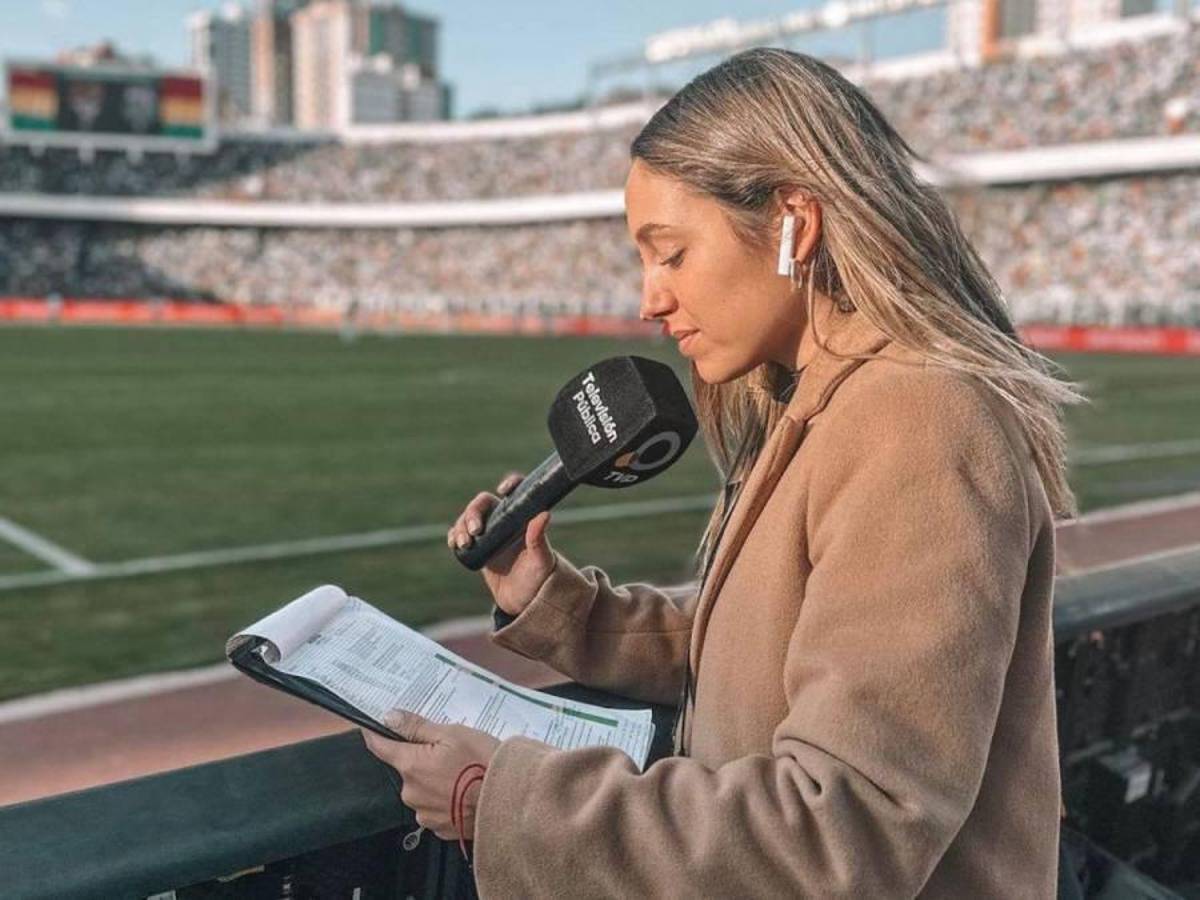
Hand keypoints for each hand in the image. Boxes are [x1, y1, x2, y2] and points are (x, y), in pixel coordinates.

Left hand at [362, 710, 500, 841]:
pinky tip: (465, 792)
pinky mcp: (440, 828)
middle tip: (449, 752)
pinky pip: (435, 808)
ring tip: (463, 774)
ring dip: (434, 781)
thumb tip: (389, 717)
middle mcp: (411, 793)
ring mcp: (425, 814)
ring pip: (421, 790)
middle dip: (421, 759)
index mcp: (411, 765)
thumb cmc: (483, 762)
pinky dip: (446, 799)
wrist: (509, 801)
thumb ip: (417, 727)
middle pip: (406, 769)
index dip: (376, 734)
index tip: (373, 727)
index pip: (380, 747)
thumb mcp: (452, 734)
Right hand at [448, 471, 556, 615]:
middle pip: (483, 503)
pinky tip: (455, 544)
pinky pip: (460, 535)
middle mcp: (505, 522)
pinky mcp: (479, 548)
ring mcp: (490, 534)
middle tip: (475, 531)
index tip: (502, 490)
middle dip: (473, 512)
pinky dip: (454, 536)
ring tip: (464, 543)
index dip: (510, 484)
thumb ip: (539, 539)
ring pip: (468, 518)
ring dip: (461, 525)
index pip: (516, 492)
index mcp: (523, 519)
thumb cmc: (540, 579)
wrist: (526, 601)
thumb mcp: (541, 560)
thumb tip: (544, 514)